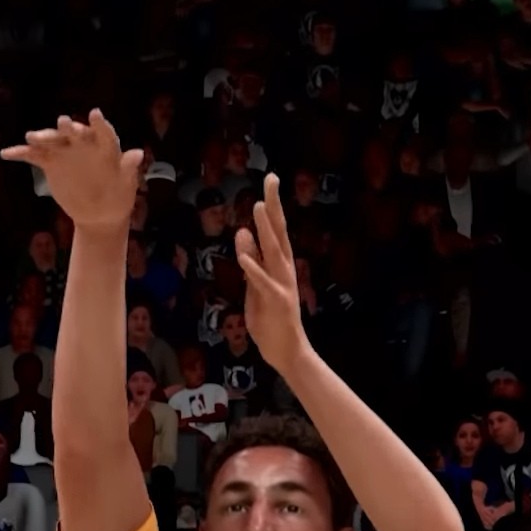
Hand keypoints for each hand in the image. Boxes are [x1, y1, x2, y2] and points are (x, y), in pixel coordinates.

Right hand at [0, 110, 145, 233]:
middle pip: (73, 132)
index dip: (99, 124)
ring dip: (42, 137)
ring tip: (30, 138)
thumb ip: (128, 168)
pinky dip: (21, 154)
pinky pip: (34, 156)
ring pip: (51, 140)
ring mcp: (65, 152)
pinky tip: (6, 153)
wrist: (99, 213)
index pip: (103, 132)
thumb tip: (138, 154)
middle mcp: (83, 144)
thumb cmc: (117, 196)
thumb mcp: (126, 184)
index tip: (95, 114)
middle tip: (62, 122)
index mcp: (104, 146)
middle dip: (67, 127)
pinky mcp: (51, 163)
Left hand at [233, 180, 312, 368]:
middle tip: (271, 179)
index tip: (270, 181)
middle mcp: (284, 269)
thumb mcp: (255, 285)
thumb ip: (251, 261)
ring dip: (265, 229)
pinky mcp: (275, 301)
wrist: (286, 352)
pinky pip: (261, 282)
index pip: (275, 230)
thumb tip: (243, 233)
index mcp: (279, 265)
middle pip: (278, 232)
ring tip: (258, 207)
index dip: (271, 205)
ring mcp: (281, 284)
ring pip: (273, 251)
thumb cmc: (270, 320)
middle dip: (273, 205)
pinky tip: (244, 253)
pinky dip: (253, 267)